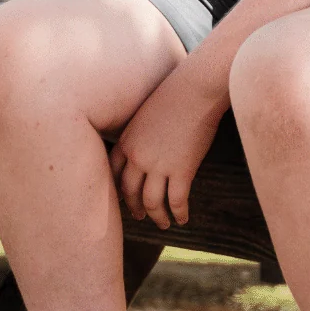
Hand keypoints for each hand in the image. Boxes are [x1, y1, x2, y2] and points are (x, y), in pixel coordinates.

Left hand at [110, 71, 226, 229]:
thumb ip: (142, 131)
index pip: (113, 174)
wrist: (196, 87)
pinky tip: (184, 219)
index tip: (122, 199)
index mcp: (127, 140)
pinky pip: (177, 200)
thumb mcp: (148, 111)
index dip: (117, 190)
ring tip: (163, 223)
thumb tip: (148, 142)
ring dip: (157, 217)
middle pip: (130, 192)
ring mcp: (159, 165)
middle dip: (134, 207)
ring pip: (151, 202)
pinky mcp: (182, 170)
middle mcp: (138, 157)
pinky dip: (179, 213)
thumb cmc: (177, 92)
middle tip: (140, 216)